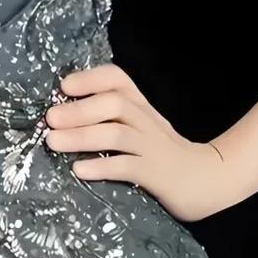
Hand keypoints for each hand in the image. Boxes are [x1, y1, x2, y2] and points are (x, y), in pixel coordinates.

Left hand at [45, 64, 235, 222]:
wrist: (208, 179)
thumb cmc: (162, 151)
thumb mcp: (139, 127)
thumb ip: (111, 117)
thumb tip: (62, 113)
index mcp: (140, 105)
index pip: (117, 79)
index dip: (90, 78)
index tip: (64, 85)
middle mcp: (146, 120)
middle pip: (114, 104)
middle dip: (79, 110)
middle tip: (50, 119)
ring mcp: (153, 147)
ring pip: (117, 134)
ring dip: (82, 136)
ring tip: (53, 142)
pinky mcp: (157, 174)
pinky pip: (127, 167)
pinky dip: (101, 167)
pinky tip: (79, 170)